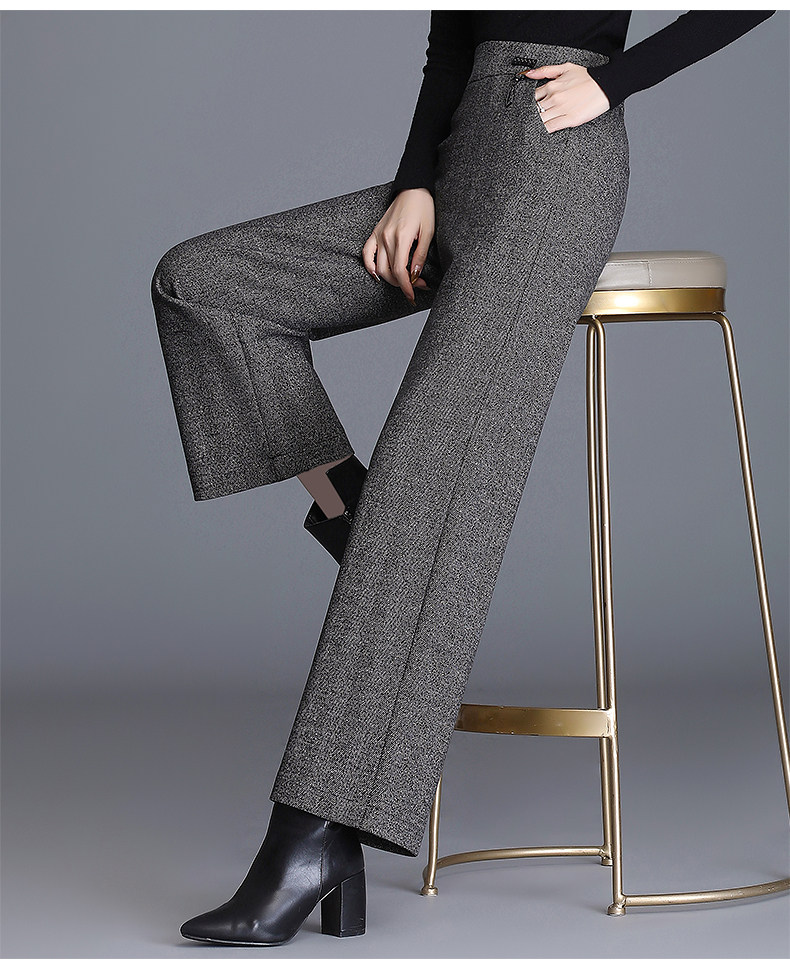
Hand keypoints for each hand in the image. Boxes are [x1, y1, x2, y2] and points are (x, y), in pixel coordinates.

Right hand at [362, 187, 434, 306]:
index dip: (407, 287)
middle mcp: (387, 238)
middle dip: (402, 285)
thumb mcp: (428, 232)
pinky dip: (369, 265)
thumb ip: (419, 256)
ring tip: (402, 282)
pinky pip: (366, 252)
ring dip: (389, 279)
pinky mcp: (375, 232)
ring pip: (379, 267)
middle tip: (416, 287)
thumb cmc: (424, 208)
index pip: (400, 272)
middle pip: (389, 272)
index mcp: (401, 238)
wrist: (414, 189)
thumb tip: (414, 276)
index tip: (413, 296)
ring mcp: (379, 235)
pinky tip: (376, 275)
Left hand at [522, 63, 609, 132]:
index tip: (532, 108)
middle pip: (534, 110)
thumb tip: (528, 74)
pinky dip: (545, 130)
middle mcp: (554, 97)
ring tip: (537, 126)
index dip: (531, 104)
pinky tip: (544, 130)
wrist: (606, 85)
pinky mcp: (570, 119)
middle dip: (533, 115)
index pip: (533, 98)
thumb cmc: (588, 78)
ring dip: (537, 124)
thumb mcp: (566, 68)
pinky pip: (550, 127)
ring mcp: (561, 109)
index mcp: (552, 86)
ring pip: (540, 120)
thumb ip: (545, 71)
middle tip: (532, 120)